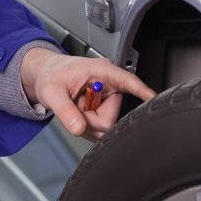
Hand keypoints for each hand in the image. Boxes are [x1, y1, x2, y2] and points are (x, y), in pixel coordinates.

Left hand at [19, 49, 155, 140]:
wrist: (45, 75)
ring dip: (87, 124)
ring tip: (75, 109)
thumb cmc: (50, 75)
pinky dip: (87, 126)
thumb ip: (65, 111)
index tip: (156, 100)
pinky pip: (100, 128)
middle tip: (74, 109)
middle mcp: (109, 84)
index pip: (129, 82)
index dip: (143, 92)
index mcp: (102, 71)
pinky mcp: (104, 108)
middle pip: (111, 117)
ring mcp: (108, 98)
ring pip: (105, 126)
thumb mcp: (52, 92)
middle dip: (90, 121)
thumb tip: (79, 129)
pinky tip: (79, 114)